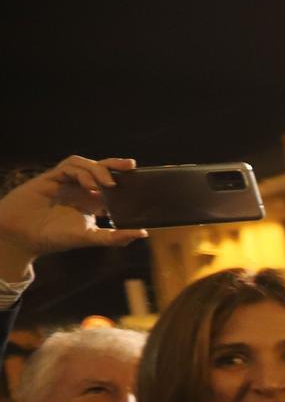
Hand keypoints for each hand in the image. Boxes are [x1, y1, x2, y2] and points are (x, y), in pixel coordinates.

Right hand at [0, 157, 145, 279]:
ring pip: (86, 164)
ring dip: (100, 169)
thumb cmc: (54, 238)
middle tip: (132, 167)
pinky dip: (83, 172)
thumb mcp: (89, 238)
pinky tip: (90, 187)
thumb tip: (143, 233)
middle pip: (102, 169)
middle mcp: (80, 189)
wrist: (23, 237)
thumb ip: (114, 237)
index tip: (144, 180)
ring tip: (109, 184)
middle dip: (117, 164)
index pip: (113, 185)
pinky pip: (69, 165)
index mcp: (92, 202)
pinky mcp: (51, 177)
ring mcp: (66, 181)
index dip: (127, 180)